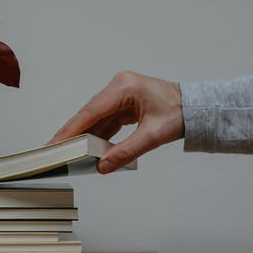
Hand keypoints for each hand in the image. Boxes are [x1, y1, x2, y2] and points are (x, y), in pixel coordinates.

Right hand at [50, 71, 183, 173]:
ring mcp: (120, 94)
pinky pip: (105, 120)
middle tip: (55, 150)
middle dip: (73, 133)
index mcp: (124, 87)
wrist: (196, 108)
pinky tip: (89, 147)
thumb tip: (104, 165)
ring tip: (69, 152)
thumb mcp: (153, 135)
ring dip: (85, 135)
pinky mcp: (123, 103)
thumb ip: (126, 151)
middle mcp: (119, 87)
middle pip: (89, 114)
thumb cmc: (180, 113)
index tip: (56, 142)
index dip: (71, 129)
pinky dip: (97, 133)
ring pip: (95, 118)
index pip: (91, 111)